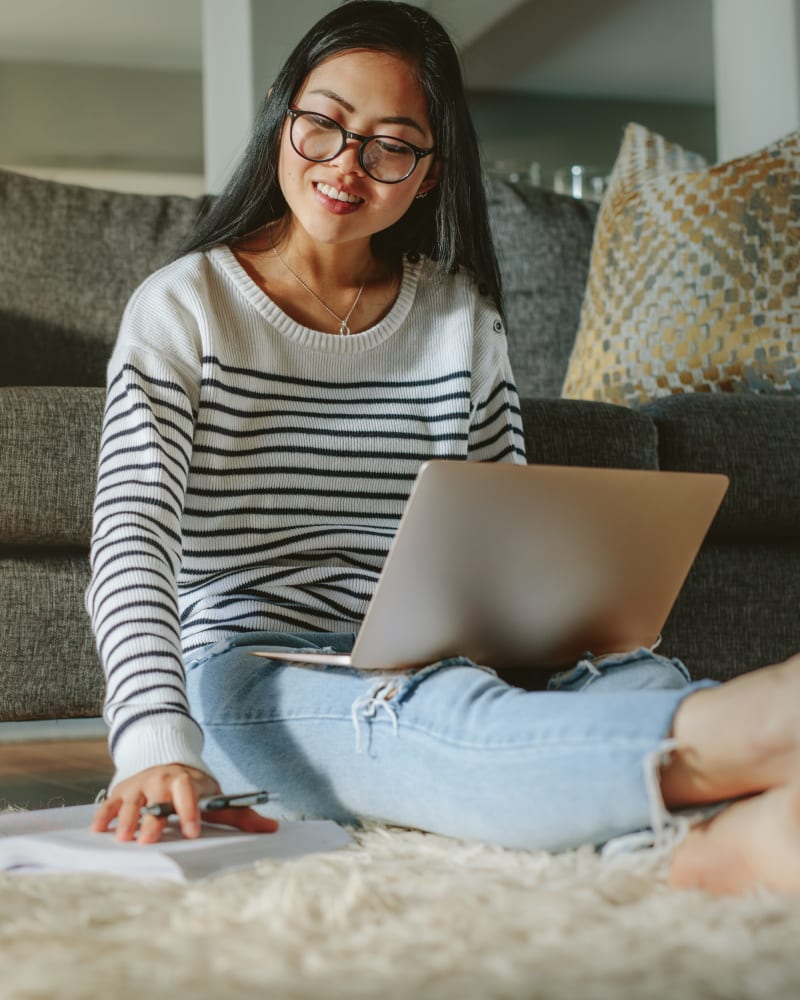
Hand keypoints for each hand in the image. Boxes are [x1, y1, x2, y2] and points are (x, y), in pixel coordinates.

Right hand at [91, 763, 278, 843]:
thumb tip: (273, 827)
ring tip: (124, 838)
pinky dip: (104, 815)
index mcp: (186, 781)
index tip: (192, 832)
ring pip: (131, 801)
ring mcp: (139, 785)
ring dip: (127, 819)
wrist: (167, 761)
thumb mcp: (216, 798)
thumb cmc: (195, 789)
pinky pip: (110, 802)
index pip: (188, 792)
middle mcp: (161, 780)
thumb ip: (241, 815)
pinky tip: (100, 830)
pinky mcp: (121, 791)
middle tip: (149, 840)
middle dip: (152, 819)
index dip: (190, 810)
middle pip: (156, 798)